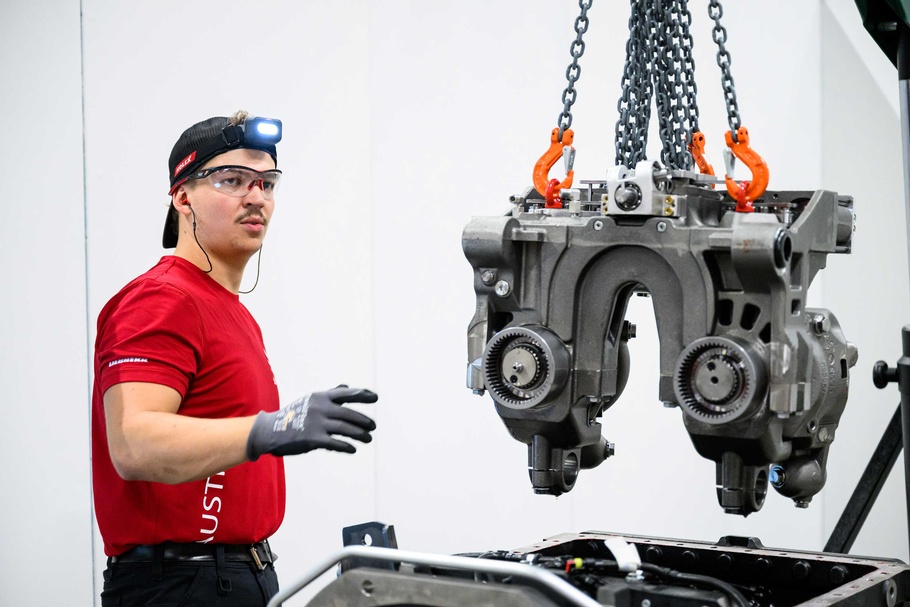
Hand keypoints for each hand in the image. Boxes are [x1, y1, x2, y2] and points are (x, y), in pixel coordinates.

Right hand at [246, 386, 377, 460]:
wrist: (270, 430)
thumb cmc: (293, 414)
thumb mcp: (311, 401)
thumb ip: (330, 395)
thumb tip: (346, 387)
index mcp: (321, 397)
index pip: (346, 394)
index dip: (361, 395)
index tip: (375, 397)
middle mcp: (320, 408)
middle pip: (348, 414)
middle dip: (363, 420)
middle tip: (373, 426)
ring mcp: (316, 423)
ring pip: (344, 428)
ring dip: (359, 434)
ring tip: (368, 439)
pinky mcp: (312, 438)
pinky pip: (334, 443)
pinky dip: (346, 446)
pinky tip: (353, 449)